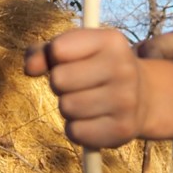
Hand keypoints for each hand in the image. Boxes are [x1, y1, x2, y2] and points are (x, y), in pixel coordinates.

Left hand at [24, 28, 144, 149]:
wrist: (143, 96)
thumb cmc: (97, 68)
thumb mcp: (76, 49)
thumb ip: (46, 52)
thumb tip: (29, 69)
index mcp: (112, 40)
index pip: (58, 50)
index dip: (55, 58)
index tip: (70, 61)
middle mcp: (124, 68)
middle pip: (58, 80)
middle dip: (60, 85)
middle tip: (79, 85)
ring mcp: (126, 100)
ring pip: (66, 107)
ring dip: (69, 107)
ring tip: (88, 102)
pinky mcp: (123, 129)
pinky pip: (75, 132)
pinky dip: (77, 129)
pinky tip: (93, 120)